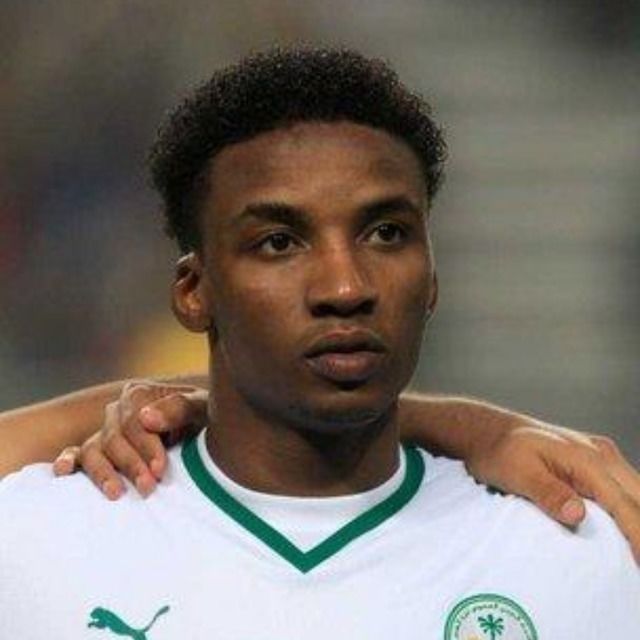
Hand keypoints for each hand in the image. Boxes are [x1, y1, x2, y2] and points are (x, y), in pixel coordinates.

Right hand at [53, 380, 207, 498]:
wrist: (205, 430)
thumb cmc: (205, 417)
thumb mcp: (203, 408)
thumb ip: (179, 408)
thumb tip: (146, 418)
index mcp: (140, 395)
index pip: (134, 421)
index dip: (146, 446)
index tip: (160, 468)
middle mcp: (117, 411)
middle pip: (114, 438)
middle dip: (131, 464)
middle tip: (148, 487)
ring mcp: (105, 431)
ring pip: (92, 449)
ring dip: (103, 472)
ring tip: (116, 493)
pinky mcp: (98, 451)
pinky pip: (76, 454)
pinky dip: (67, 461)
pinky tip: (64, 471)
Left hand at [466, 422, 639, 559]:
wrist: (489, 431)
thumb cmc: (499, 452)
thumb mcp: (517, 473)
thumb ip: (547, 492)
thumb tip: (577, 514)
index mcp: (585, 459)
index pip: (624, 504)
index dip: (638, 535)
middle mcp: (600, 454)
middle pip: (639, 497)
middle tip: (637, 564)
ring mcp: (600, 455)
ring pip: (636, 492)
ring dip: (637, 518)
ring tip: (634, 551)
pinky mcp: (595, 461)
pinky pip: (624, 488)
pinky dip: (630, 509)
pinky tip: (625, 529)